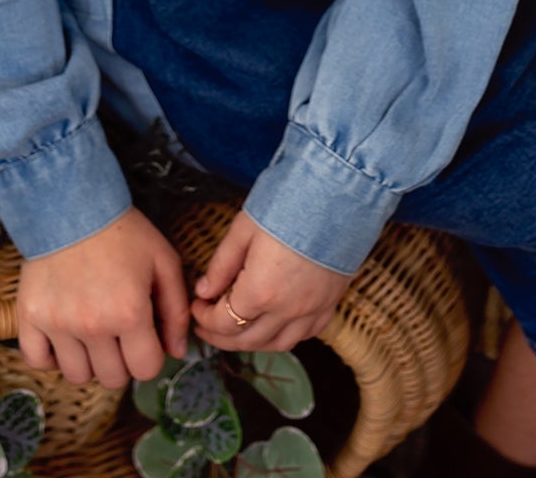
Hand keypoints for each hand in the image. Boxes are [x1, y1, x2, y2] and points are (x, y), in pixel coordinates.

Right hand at [15, 206, 189, 388]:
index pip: (146, 369)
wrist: (72, 203)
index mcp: (129, 312)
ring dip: (88, 361)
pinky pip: (38, 362)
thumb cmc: (123, 232)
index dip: (150, 355)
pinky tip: (63, 336)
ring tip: (91, 332)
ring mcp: (57, 324)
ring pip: (77, 375)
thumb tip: (176, 353)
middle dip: (122, 360)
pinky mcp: (29, 318)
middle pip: (112, 378)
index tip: (145, 336)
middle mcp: (92, 325)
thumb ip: (175, 310)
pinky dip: (51, 357)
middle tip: (119, 332)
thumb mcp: (163, 261)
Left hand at [191, 209, 349, 352]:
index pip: (224, 322)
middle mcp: (287, 310)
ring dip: (252, 342)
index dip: (204, 318)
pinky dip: (285, 335)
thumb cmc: (288, 203)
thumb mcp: (244, 229)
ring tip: (237, 330)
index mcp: (261, 291)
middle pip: (247, 341)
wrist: (338, 192)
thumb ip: (221, 265)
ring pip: (277, 344)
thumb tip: (204, 291)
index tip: (198, 305)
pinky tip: (274, 324)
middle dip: (221, 336)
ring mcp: (312, 309)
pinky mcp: (331, 303)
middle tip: (207, 325)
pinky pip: (306, 334)